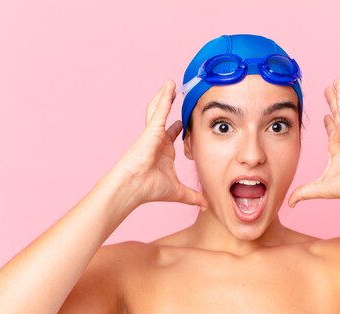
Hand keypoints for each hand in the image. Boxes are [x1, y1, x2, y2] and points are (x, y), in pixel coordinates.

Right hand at [111, 80, 207, 210]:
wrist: (133, 187)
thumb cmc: (149, 189)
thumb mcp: (178, 191)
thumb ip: (193, 196)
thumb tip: (206, 204)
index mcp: (163, 151)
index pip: (171, 135)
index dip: (177, 128)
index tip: (182, 122)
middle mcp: (157, 140)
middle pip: (163, 118)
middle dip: (168, 106)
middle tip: (175, 93)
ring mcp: (153, 133)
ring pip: (159, 110)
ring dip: (165, 97)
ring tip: (171, 84)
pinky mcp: (151, 130)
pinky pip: (160, 110)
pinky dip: (165, 97)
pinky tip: (170, 85)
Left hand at [288, 79, 339, 210]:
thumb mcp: (319, 189)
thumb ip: (303, 193)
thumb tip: (290, 203)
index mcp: (338, 150)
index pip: (333, 133)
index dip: (330, 124)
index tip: (326, 116)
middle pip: (338, 117)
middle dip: (334, 104)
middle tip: (329, 91)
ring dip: (339, 96)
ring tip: (336, 83)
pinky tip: (339, 86)